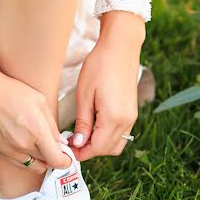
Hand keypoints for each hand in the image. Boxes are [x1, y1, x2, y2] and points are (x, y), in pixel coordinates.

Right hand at [0, 63, 70, 172]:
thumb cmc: (12, 90)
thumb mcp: (40, 102)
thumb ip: (52, 126)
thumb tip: (61, 144)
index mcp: (36, 131)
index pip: (57, 161)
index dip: (66, 160)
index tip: (67, 154)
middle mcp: (22, 145)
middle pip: (46, 164)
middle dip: (53, 157)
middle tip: (54, 145)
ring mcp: (8, 150)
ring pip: (31, 166)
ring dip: (39, 159)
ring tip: (38, 143)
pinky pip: (18, 162)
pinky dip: (25, 157)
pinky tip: (24, 142)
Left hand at [71, 11, 145, 160]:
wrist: (120, 47)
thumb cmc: (100, 66)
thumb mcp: (84, 94)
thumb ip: (83, 122)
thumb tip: (79, 143)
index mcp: (113, 117)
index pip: (97, 148)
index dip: (81, 153)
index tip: (67, 150)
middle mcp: (126, 121)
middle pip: (108, 150)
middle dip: (90, 151)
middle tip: (72, 143)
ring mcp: (132, 117)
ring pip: (116, 144)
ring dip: (100, 145)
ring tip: (81, 134)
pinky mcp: (132, 111)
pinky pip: (121, 133)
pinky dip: (108, 136)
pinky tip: (93, 126)